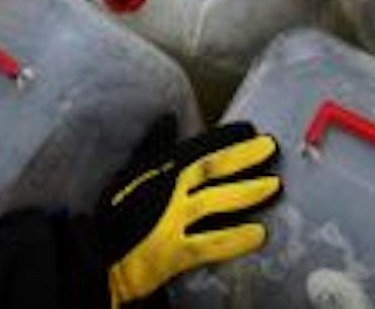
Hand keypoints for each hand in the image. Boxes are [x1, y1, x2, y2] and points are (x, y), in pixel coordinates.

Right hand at [98, 116, 280, 304]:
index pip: (196, 149)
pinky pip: (208, 244)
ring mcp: (169, 221)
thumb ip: (152, 147)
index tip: (251, 129)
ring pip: (213, 201)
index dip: (225, 137)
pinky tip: (258, 234)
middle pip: (209, 169)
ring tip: (274, 186)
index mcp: (157, 171)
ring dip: (245, 192)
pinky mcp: (172, 253)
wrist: (99, 257)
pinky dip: (234, 238)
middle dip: (241, 156)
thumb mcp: (130, 175)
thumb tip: (168, 118)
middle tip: (271, 147)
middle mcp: (165, 191)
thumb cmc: (116, 217)